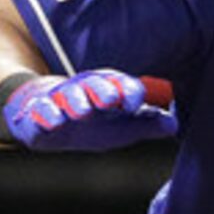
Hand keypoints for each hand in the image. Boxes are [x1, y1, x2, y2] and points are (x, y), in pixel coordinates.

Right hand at [1, 70, 176, 151]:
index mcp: (108, 90)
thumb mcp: (122, 127)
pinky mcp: (38, 114)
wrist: (48, 117)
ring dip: (75, 101)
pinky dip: (45, 115)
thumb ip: (147, 124)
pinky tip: (52, 121)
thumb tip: (175, 125)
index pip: (120, 85)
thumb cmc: (93, 122)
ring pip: (67, 96)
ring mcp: (60, 101)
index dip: (128, 91)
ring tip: (81, 111)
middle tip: (110, 100)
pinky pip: (40, 112)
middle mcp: (85, 91)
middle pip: (94, 85)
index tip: (134, 102)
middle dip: (102, 91)